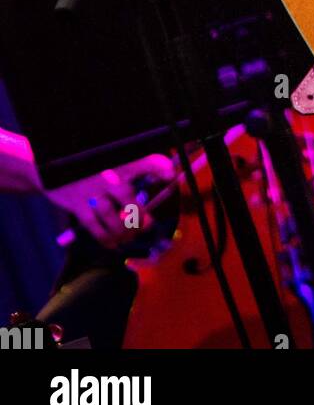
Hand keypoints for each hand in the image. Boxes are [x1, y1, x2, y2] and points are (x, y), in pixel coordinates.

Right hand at [45, 154, 174, 250]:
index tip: (170, 174)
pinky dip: (106, 238)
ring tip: (128, 237)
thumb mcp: (112, 162)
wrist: (53, 167)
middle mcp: (108, 175)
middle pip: (129, 199)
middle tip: (144, 226)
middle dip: (139, 218)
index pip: (144, 161)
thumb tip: (157, 185)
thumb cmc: (91, 167)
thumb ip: (133, 172)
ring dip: (123, 232)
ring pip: (113, 218)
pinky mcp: (78, 205)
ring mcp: (92, 191)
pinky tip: (113, 243)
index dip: (158, 167)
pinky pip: (95, 227)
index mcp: (120, 162)